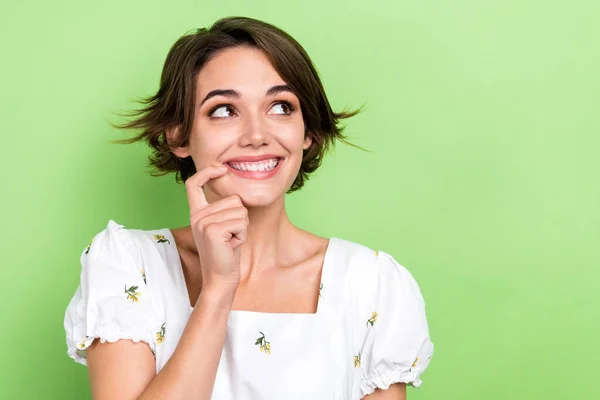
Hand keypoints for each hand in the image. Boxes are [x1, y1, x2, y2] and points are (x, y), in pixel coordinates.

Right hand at [184, 164, 247, 291]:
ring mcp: (203, 222)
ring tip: (230, 241)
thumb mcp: (222, 226)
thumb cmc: (226, 253)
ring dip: (242, 227)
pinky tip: (232, 245)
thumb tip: (235, 192)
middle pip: (233, 199)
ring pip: (240, 211)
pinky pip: (241, 222)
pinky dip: (242, 234)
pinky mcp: (213, 230)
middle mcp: (197, 216)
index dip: (207, 172)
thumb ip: (224, 209)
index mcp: (196, 213)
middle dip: (240, 218)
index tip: (221, 169)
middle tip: (229, 236)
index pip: (194, 184)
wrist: (220, 278)